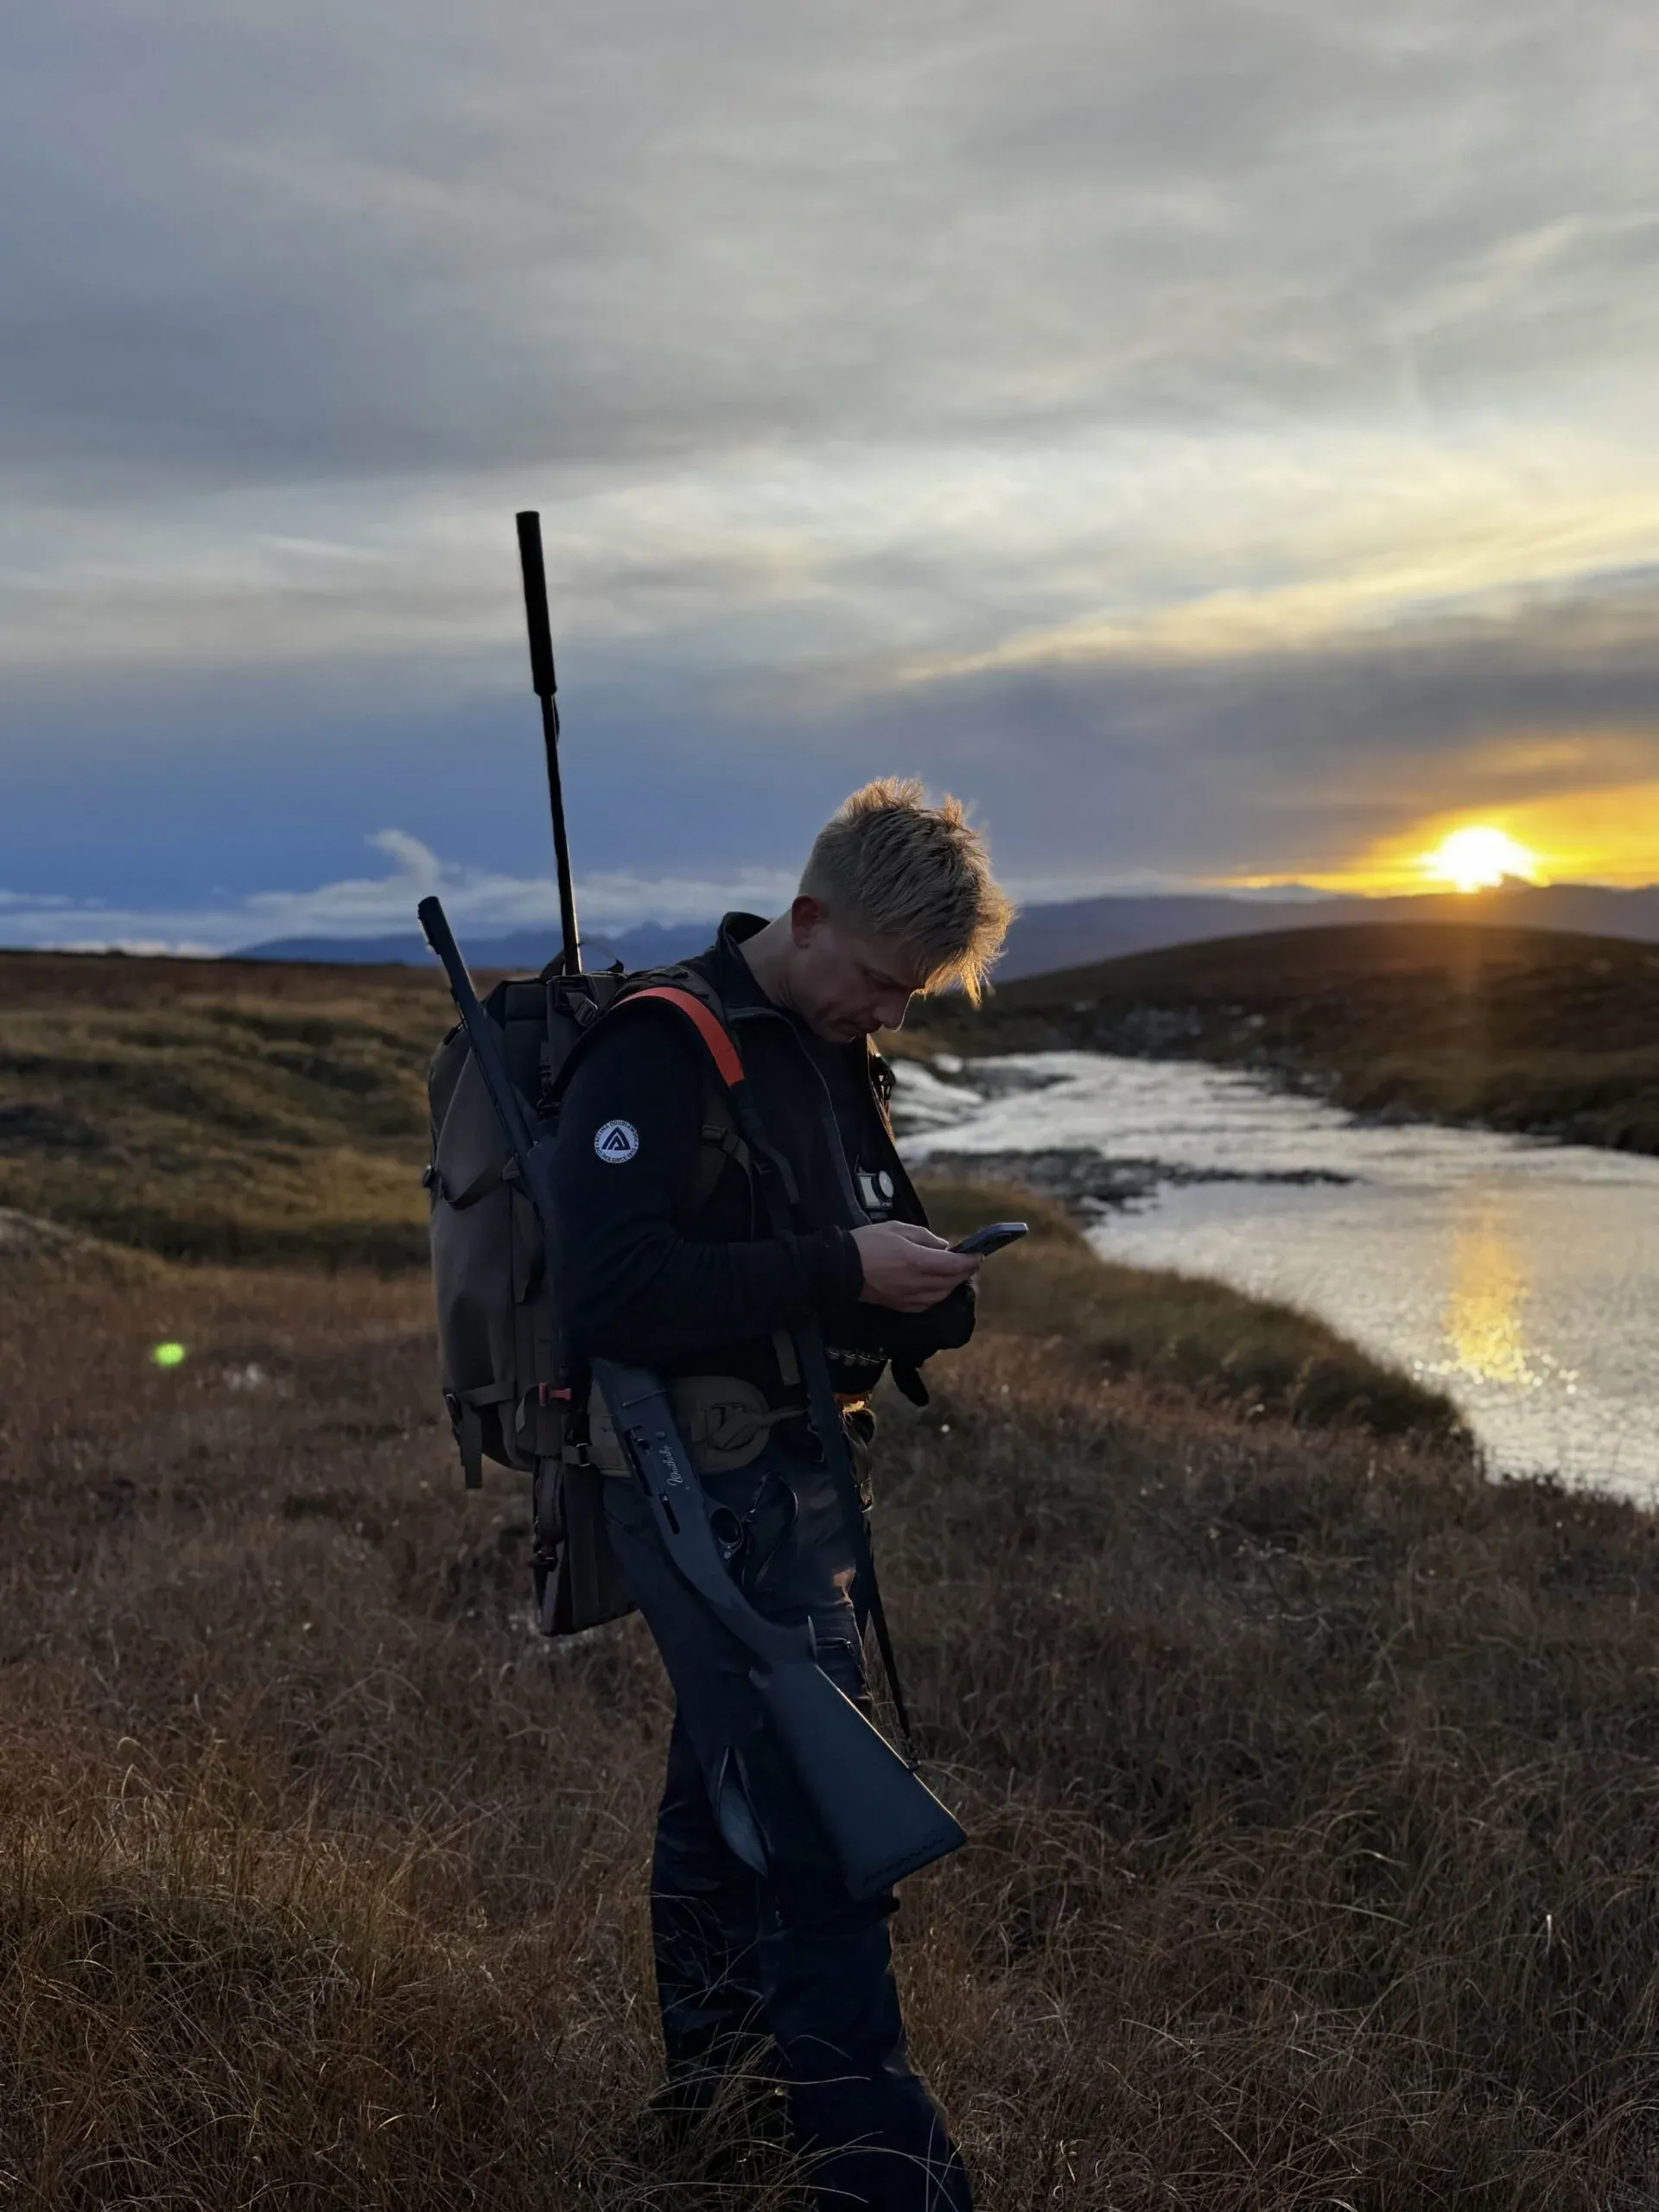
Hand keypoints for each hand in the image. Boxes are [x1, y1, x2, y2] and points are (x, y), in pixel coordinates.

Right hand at [852, 1221, 980, 1312]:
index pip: (954, 1265)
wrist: (841, 1268)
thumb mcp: (897, 1228)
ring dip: (952, 1285)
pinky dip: (938, 1295)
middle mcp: (917, 1283)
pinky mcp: (900, 1306)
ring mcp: (909, 1297)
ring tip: (955, 1274)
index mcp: (918, 1261)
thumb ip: (925, 1237)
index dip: (970, 1261)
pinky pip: (927, 1304)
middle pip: (951, 1282)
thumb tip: (943, 1247)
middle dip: (964, 1272)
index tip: (978, 1255)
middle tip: (970, 1263)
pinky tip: (937, 1288)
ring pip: (941, 1295)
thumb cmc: (868, 1243)